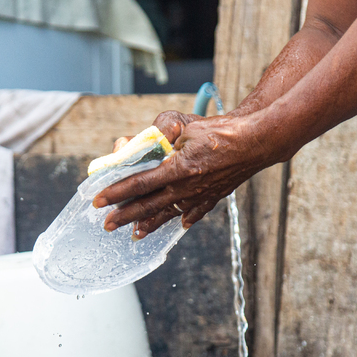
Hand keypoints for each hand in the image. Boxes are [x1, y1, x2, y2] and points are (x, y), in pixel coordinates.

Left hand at [94, 110, 278, 237]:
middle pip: (148, 205)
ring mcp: (200, 195)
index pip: (139, 184)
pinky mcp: (213, 196)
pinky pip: (194, 212)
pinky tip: (178, 224)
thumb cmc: (221, 131)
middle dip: (125, 216)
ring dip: (150, 223)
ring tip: (135, 233)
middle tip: (106, 225)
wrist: (256, 142)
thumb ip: (162, 130)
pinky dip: (182, 218)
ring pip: (168, 213)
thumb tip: (143, 137)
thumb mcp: (186, 124)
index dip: (117, 193)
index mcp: (178, 169)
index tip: (99, 201)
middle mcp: (186, 187)